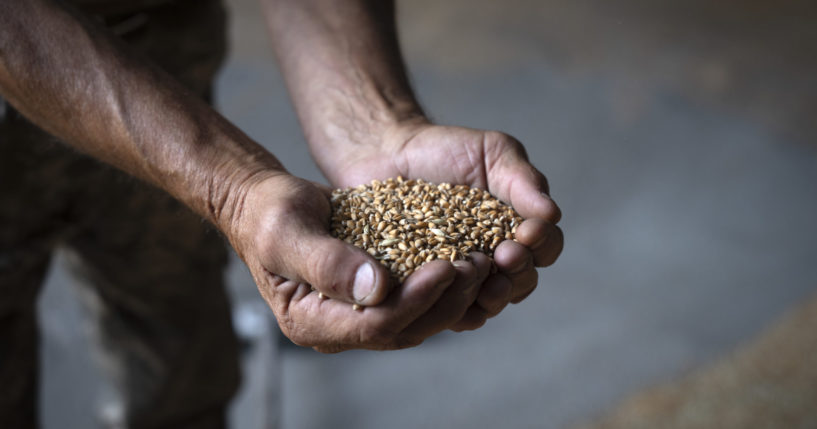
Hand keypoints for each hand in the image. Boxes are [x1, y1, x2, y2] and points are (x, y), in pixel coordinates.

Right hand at [224, 172, 496, 351]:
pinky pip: (416, 299)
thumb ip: (326, 262)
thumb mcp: (287, 231)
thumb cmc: (268, 214)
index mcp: (310, 322)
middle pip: (404, 329)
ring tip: (481, 261)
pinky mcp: (374, 296)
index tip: (446, 267)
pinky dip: (443, 283)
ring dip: (452, 294)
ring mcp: (357, 315)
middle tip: (477, 264)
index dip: (415, 300)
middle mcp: (337, 328)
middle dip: (445, 299)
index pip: (375, 325)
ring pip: (417, 318)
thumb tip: (376, 288)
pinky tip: (467, 258)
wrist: (265, 204)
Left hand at [316, 122, 563, 330]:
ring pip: (486, 304)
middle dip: (519, 272)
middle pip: (521, 283)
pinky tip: (445, 293)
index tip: (528, 231)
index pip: (546, 248)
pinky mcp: (426, 289)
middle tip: (506, 255)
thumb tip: (552, 213)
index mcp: (517, 230)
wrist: (389, 153)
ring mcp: (461, 278)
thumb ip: (523, 179)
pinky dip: (450, 308)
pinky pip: (444, 311)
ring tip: (483, 281)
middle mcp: (495, 261)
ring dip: (492, 297)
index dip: (543, 244)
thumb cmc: (447, 150)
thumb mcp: (492, 153)